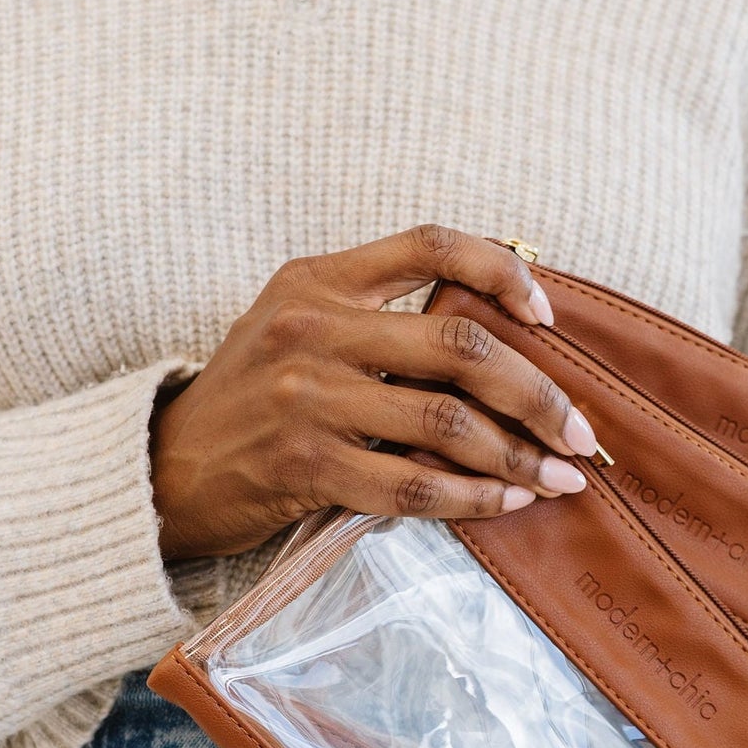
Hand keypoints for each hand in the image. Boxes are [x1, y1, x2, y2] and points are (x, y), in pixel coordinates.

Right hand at [150, 225, 597, 560]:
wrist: (164, 469)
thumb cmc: (250, 396)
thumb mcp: (295, 321)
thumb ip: (377, 311)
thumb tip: (500, 327)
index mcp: (318, 278)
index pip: (431, 244)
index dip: (503, 270)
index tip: (548, 317)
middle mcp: (313, 328)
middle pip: (461, 347)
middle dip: (539, 395)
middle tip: (583, 434)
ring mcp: (307, 399)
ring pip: (446, 424)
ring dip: (518, 457)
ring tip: (559, 479)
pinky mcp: (305, 467)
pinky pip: (412, 485)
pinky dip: (471, 498)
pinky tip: (506, 503)